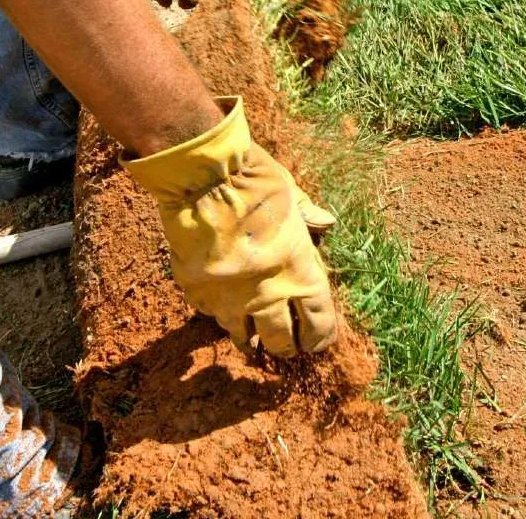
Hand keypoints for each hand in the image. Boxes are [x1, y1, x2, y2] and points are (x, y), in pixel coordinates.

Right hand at [122, 97, 337, 356]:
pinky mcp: (198, 292)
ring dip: (249, 338)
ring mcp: (230, 298)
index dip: (320, 336)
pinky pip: (210, 314)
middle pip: (282, 341)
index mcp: (300, 272)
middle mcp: (268, 294)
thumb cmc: (255, 181)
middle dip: (286, 345)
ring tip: (251, 341)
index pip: (319, 323)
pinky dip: (217, 312)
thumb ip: (308, 215)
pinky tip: (219, 306)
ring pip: (242, 337)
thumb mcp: (291, 194)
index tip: (317, 340)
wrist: (203, 179)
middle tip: (286, 345)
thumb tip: (327, 222)